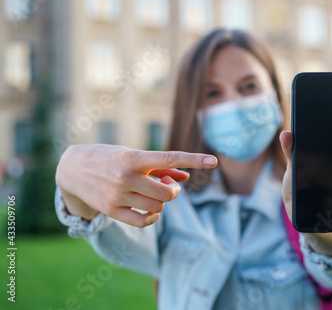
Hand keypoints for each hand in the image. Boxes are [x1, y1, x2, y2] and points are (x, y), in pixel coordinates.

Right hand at [56, 144, 217, 227]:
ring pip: (157, 207)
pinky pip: (144, 221)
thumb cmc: (110, 158)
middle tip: (167, 186)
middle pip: (166, 193)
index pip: (169, 158)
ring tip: (153, 193)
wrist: (71, 168)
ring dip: (162, 203)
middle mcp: (125, 176)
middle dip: (173, 192)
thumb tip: (185, 178)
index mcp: (133, 157)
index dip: (193, 159)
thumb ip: (160, 167)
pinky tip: (152, 210)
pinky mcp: (111, 211)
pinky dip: (154, 217)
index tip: (214, 160)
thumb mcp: (134, 156)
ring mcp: (118, 195)